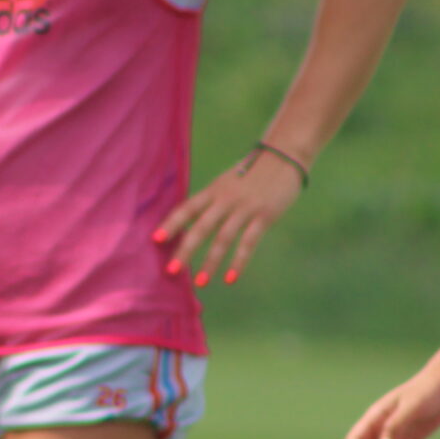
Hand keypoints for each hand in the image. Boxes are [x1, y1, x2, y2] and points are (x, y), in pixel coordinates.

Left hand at [154, 144, 307, 289]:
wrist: (284, 156)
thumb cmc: (253, 173)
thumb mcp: (228, 182)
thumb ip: (212, 200)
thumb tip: (191, 221)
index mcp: (214, 190)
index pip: (187, 208)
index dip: (171, 223)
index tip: (155, 239)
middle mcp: (226, 199)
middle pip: (201, 226)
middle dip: (185, 249)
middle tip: (171, 271)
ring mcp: (245, 208)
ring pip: (223, 238)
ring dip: (210, 262)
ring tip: (200, 282)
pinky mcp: (264, 216)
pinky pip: (248, 242)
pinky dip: (238, 262)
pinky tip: (230, 279)